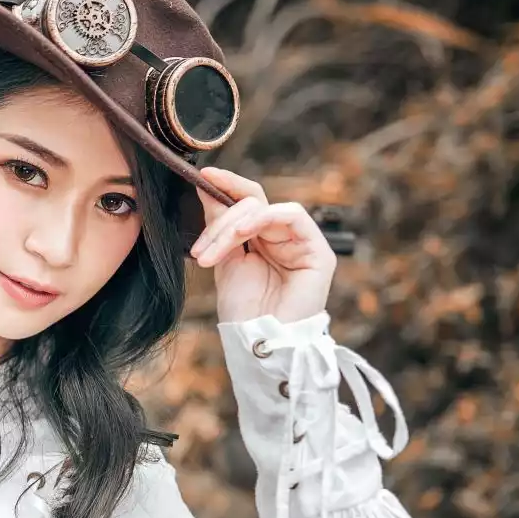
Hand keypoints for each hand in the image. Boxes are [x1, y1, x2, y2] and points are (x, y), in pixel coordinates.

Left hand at [188, 166, 335, 324]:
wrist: (259, 341)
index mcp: (262, 239)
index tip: (201, 175)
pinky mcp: (318, 251)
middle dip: (220, 221)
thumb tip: (207, 186)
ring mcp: (302, 242)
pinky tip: (243, 235)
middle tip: (201, 250)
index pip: (247, 202)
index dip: (226, 186)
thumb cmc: (243, 310)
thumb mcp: (224, 259)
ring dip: (232, 226)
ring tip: (211, 254)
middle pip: (251, 203)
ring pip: (264, 209)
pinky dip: (261, 219)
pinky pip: (291, 216)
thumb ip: (220, 224)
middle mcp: (283, 237)